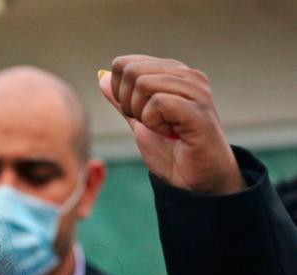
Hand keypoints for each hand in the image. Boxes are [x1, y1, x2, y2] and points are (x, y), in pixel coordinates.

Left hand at [99, 55, 244, 194]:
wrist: (198, 183)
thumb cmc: (174, 153)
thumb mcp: (140, 123)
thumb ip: (123, 101)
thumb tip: (103, 77)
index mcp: (174, 74)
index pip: (126, 63)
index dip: (119, 93)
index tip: (138, 114)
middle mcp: (188, 76)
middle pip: (130, 71)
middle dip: (128, 103)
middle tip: (150, 124)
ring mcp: (196, 91)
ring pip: (142, 84)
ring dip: (142, 115)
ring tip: (163, 129)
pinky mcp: (198, 109)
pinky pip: (157, 103)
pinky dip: (154, 123)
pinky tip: (172, 134)